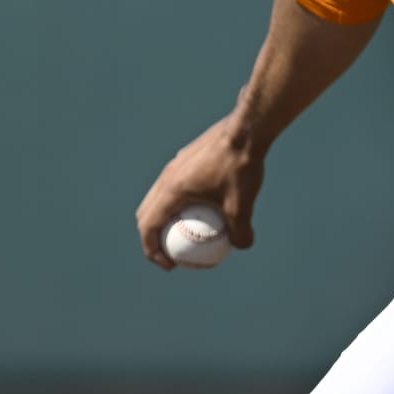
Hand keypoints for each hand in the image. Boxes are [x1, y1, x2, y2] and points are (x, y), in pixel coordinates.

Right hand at [135, 114, 265, 269]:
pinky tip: (206, 206)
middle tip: (173, 253)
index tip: (170, 265)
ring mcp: (175, 165)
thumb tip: (242, 246)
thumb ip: (240, 229)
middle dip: (153, 236)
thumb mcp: (242, 203)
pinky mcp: (186, 157)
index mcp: (171, 191)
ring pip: (159, 197)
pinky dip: (179, 201)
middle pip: (147, 213)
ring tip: (187, 232)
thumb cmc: (241, 165)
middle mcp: (166, 177)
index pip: (148, 227)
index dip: (153, 251)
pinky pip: (175, 185)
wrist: (247, 128)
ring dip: (165, 217)